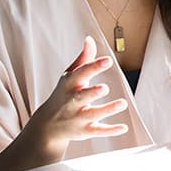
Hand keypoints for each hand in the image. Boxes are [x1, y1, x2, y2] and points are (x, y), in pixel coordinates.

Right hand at [25, 36, 128, 154]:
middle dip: (92, 92)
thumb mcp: (70, 76)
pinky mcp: (84, 131)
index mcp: (69, 85)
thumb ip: (83, 59)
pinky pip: (97, 131)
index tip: (108, 60)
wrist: (47, 125)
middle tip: (105, 88)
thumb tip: (90, 39)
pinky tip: (124, 127)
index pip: (80, 74)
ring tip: (122, 103)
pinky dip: (110, 130)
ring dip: (107, 110)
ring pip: (92, 114)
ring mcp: (78, 118)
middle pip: (81, 97)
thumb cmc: (63, 94)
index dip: (93, 67)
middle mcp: (72, 102)